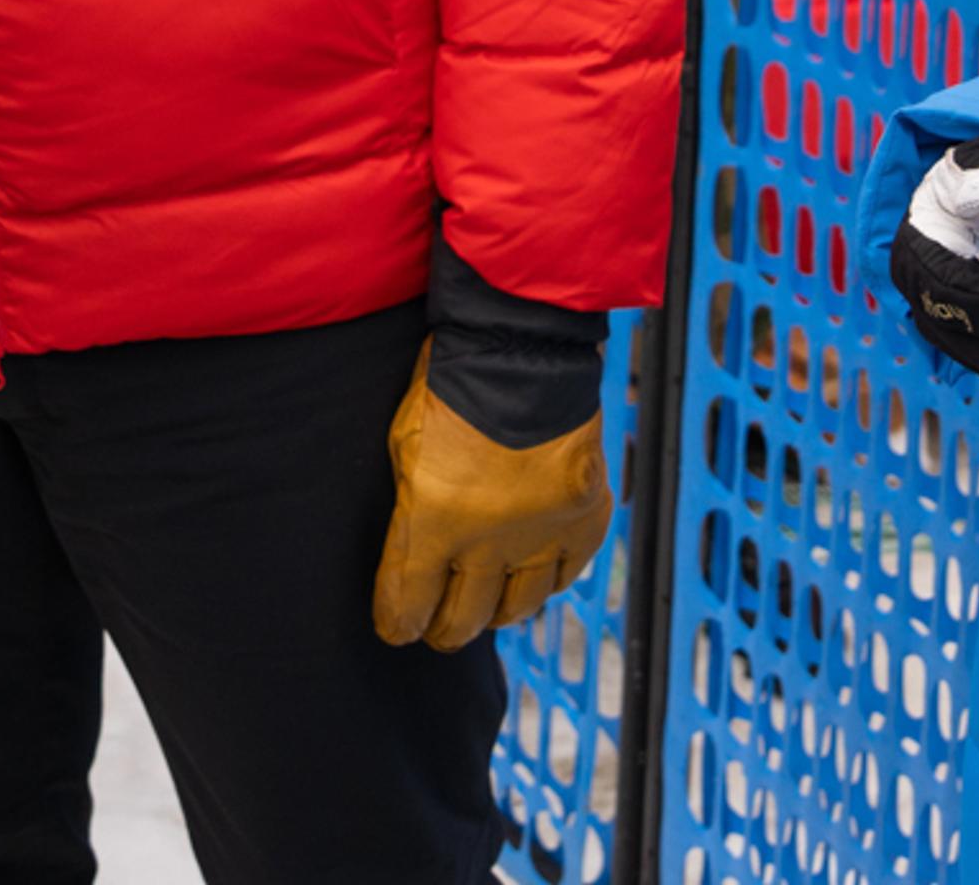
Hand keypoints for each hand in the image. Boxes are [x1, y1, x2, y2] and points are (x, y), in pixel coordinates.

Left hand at [370, 349, 614, 652]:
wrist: (521, 348)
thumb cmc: (449, 388)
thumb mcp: (404, 448)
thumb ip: (411, 508)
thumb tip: (415, 553)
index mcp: (435, 522)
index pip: (407, 603)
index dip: (397, 622)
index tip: (396, 627)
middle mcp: (489, 541)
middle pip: (461, 619)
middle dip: (442, 629)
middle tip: (437, 629)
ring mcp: (541, 533)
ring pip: (515, 607)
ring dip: (494, 612)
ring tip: (485, 608)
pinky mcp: (583, 519)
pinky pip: (563, 576)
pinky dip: (545, 581)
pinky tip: (530, 575)